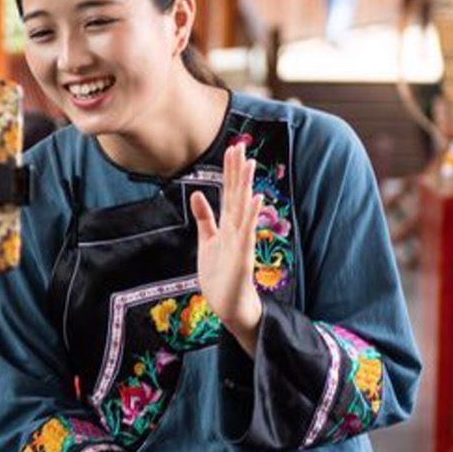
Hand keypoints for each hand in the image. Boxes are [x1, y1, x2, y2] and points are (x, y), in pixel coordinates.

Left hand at [190, 143, 264, 352]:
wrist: (228, 304)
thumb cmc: (220, 275)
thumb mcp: (207, 240)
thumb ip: (204, 218)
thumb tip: (197, 194)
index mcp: (227, 225)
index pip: (229, 192)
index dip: (229, 171)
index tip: (231, 149)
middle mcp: (236, 229)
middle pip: (236, 194)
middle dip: (237, 171)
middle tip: (239, 146)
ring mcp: (241, 241)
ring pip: (243, 208)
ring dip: (246, 186)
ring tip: (249, 164)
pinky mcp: (242, 255)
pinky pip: (246, 231)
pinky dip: (250, 215)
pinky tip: (255, 198)